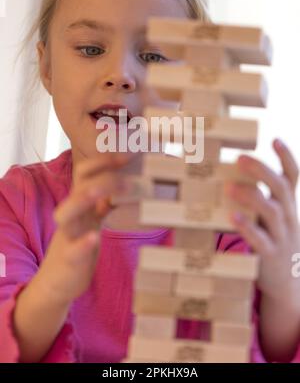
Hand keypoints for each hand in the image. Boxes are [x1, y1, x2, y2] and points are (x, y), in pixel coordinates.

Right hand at [37, 152, 133, 305]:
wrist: (56, 283)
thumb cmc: (77, 247)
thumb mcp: (91, 221)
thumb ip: (103, 203)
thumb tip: (125, 183)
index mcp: (79, 205)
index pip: (84, 174)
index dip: (103, 163)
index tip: (126, 157)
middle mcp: (71, 217)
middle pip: (77, 189)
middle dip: (101, 178)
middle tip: (128, 177)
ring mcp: (67, 237)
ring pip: (66, 214)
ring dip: (83, 200)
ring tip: (102, 192)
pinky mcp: (68, 260)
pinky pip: (73, 250)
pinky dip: (83, 243)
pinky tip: (94, 238)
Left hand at [226, 139, 299, 310]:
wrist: (288, 283)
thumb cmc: (273, 240)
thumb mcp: (272, 217)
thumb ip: (259, 198)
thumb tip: (229, 175)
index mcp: (288, 204)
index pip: (293, 176)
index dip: (286, 157)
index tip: (274, 139)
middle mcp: (288, 216)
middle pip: (280, 187)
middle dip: (261, 170)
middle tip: (240, 158)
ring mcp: (281, 236)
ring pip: (271, 211)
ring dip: (250, 195)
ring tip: (229, 186)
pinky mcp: (270, 255)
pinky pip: (260, 239)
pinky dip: (247, 226)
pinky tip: (232, 215)